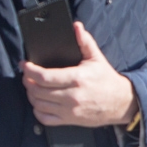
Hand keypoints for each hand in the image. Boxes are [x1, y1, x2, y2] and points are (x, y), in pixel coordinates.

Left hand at [22, 23, 137, 127]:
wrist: (121, 102)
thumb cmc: (107, 80)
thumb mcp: (97, 58)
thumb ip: (85, 41)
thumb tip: (76, 27)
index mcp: (77, 78)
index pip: (44, 76)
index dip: (30, 70)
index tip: (25, 65)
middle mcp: (72, 96)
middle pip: (38, 90)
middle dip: (28, 81)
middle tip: (27, 75)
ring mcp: (70, 110)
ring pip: (38, 104)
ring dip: (31, 95)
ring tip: (32, 87)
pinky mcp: (69, 120)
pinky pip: (45, 118)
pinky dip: (37, 111)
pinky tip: (39, 103)